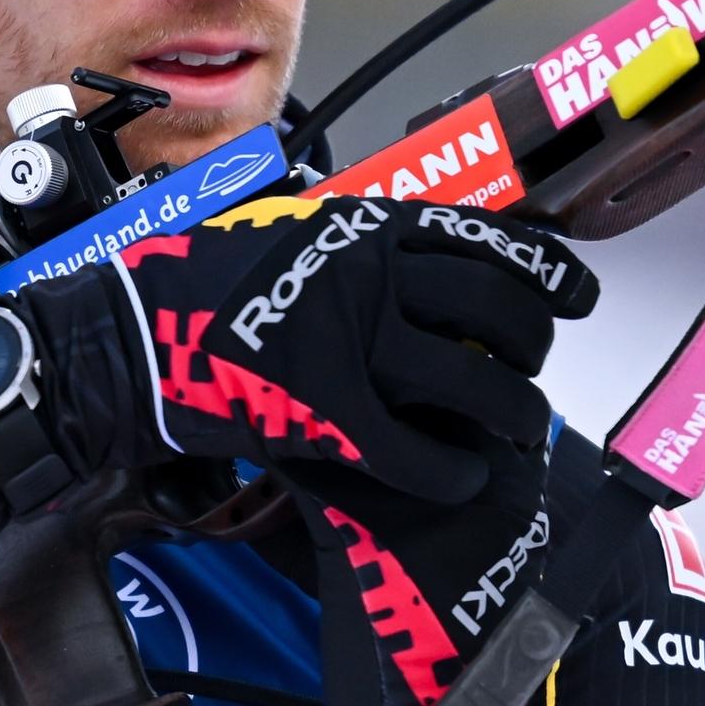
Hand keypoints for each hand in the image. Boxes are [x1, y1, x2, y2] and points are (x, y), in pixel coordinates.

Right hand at [21, 194, 596, 501]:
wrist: (127, 335)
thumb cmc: (198, 283)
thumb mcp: (288, 231)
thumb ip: (358, 245)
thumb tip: (418, 264)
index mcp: (365, 227)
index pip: (486, 241)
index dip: (546, 273)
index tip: (576, 297)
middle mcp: (370, 276)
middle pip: (496, 309)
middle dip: (531, 347)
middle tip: (529, 371)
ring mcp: (351, 343)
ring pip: (472, 382)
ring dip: (511, 412)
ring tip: (515, 428)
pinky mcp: (326, 411)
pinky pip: (416, 450)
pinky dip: (451, 471)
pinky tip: (462, 478)